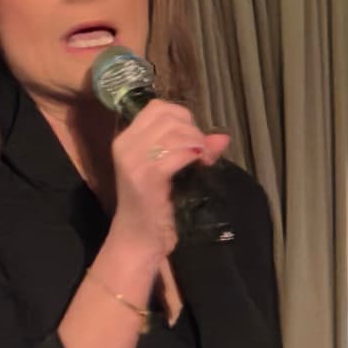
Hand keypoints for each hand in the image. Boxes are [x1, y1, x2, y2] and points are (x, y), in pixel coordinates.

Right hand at [107, 100, 228, 259]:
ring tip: (203, 160)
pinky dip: (193, 155)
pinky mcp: (146, 176)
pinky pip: (176, 153)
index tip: (194, 138)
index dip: (182, 116)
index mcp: (126, 139)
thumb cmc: (153, 207)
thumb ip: (191, 149)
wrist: (138, 240)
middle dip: (192, 130)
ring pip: (174, 131)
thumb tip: (222, 137)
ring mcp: (133, 160)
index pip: (157, 107)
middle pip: (168, 116)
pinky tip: (199, 166)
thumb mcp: (169, 171)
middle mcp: (125, 145)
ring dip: (196, 142)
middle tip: (202, 152)